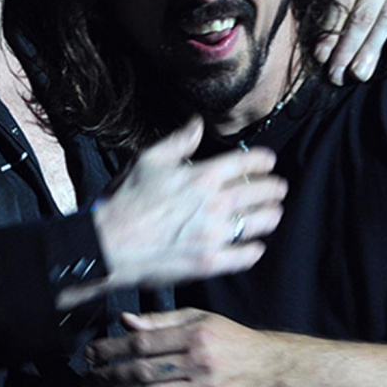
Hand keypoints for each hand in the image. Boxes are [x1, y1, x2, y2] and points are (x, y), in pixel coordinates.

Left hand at [88, 308, 281, 385]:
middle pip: (142, 370)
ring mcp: (203, 386)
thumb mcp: (200, 318)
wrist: (267, 366)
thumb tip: (126, 321)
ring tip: (102, 385)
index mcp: (196, 334)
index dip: (112, 348)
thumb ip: (162, 320)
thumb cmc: (231, 339)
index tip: (92, 352)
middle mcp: (199, 360)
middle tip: (88, 374)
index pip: (143, 341)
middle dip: (109, 373)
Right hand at [91, 120, 286, 289]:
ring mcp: (214, 235)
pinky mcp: (208, 262)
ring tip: (275, 213)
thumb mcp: (148, 159)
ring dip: (271, 216)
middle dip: (273, 188)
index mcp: (202, 176)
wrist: (107, 244)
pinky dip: (254, 250)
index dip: (263, 161)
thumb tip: (197, 123)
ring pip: (258, 223)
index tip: (269, 161)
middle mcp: (214, 204)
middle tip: (280, 188)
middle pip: (259, 193)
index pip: (246, 164)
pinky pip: (244, 256)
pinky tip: (257, 247)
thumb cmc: (124, 199)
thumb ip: (179, 141)